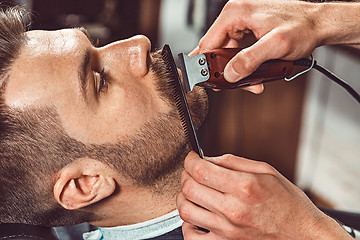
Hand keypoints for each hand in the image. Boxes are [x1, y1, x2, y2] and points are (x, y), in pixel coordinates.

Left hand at [177, 152, 351, 239]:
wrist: (305, 237)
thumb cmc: (289, 203)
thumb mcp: (267, 172)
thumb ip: (233, 162)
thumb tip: (208, 159)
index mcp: (244, 186)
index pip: (200, 170)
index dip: (190, 160)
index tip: (191, 158)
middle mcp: (233, 209)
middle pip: (189, 188)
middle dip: (185, 175)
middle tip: (191, 172)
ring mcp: (227, 231)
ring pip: (186, 211)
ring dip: (183, 197)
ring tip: (192, 192)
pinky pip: (192, 237)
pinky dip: (188, 224)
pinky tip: (197, 215)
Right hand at [191, 0, 325, 89]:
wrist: (319, 24)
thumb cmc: (302, 27)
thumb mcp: (276, 46)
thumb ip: (250, 59)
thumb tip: (230, 73)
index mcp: (236, 13)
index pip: (208, 42)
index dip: (205, 64)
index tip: (206, 80)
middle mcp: (236, 15)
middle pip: (216, 49)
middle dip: (223, 70)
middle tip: (230, 85)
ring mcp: (242, 22)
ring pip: (227, 52)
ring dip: (236, 70)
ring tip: (249, 81)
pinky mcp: (249, 29)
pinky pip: (238, 50)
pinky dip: (244, 64)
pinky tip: (252, 73)